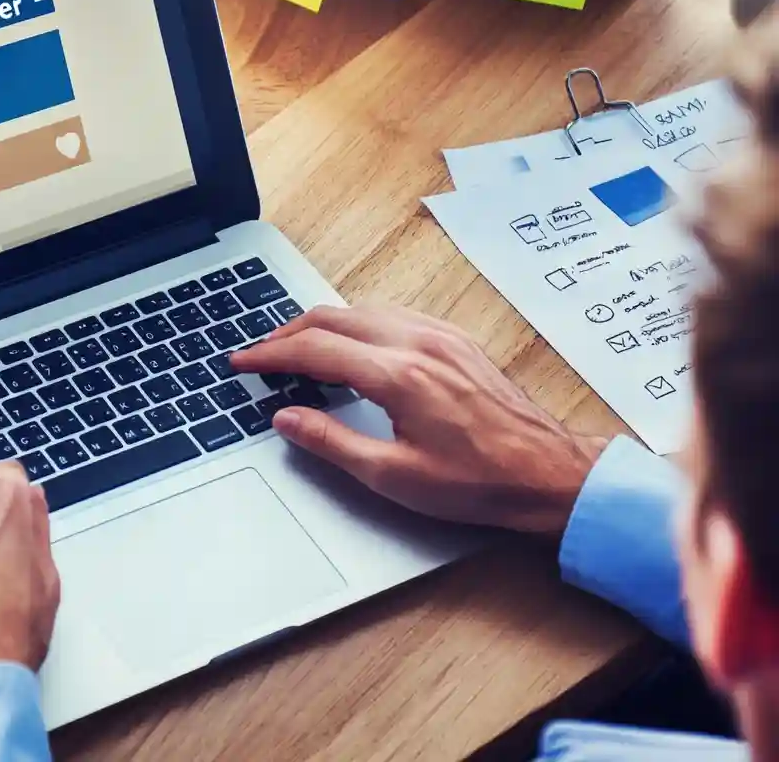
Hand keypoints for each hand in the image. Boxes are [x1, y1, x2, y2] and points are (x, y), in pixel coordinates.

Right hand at [230, 306, 606, 536]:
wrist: (549, 474)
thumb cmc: (479, 482)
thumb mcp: (392, 476)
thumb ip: (332, 442)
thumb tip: (288, 418)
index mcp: (398, 376)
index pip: (315, 349)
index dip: (269, 354)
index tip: (242, 361)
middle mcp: (418, 344)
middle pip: (333, 318)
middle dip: (287, 333)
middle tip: (260, 355)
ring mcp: (439, 337)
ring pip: (362, 310)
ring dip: (322, 325)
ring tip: (296, 350)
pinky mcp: (455, 340)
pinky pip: (392, 314)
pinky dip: (356, 324)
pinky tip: (350, 345)